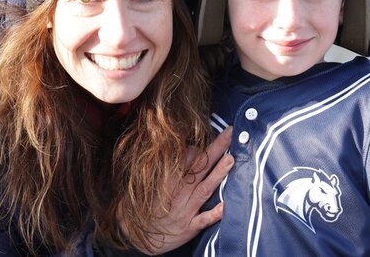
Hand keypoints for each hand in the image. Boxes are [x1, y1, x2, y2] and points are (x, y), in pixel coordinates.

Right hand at [128, 127, 233, 254]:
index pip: (189, 155)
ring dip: (218, 174)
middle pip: (201, 165)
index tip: (215, 135)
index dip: (202, 146)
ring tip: (231, 159)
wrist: (138, 235)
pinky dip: (215, 213)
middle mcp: (180, 190)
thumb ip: (167, 163)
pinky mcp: (190, 226)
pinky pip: (205, 219)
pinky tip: (226, 205)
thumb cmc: (147, 204)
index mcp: (170, 177)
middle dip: (217, 148)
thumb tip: (186, 147)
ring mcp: (186, 208)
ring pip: (205, 188)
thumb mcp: (150, 179)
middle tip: (230, 133)